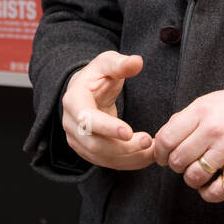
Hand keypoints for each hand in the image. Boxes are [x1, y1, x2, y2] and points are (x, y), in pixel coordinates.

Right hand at [61, 51, 154, 170]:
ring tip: (152, 150)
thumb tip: (137, 61)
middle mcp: (71, 124)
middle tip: (148, 142)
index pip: (86, 119)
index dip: (107, 128)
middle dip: (123, 147)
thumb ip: (121, 64)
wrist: (86, 91)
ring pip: (101, 157)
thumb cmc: (97, 75)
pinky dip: (128, 162)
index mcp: (73, 101)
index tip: (129, 132)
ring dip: (128, 158)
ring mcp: (77, 140)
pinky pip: (107, 162)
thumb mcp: (107, 63)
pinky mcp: (87, 150)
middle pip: (94, 144)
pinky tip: (146, 156)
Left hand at [153, 84, 223, 202]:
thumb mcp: (212, 102)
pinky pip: (216, 191)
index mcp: (203, 110)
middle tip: (185, 163)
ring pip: (193, 177)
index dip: (161, 152)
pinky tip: (212, 184)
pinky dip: (209, 192)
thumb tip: (162, 141)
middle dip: (177, 166)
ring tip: (201, 171)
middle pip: (178, 160)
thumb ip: (187, 118)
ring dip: (193, 179)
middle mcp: (214, 129)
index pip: (166, 138)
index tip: (164, 156)